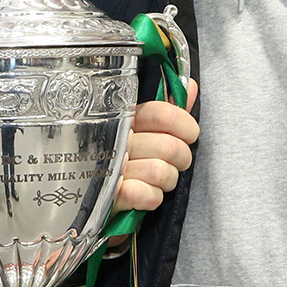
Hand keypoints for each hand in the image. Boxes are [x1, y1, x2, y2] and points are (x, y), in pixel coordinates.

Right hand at [112, 79, 198, 213]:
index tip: (189, 134)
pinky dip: (152, 198)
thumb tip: (190, 86)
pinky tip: (144, 195)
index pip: (164, 113)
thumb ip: (170, 111)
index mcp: (126, 119)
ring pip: (161, 172)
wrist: (96, 200)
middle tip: (175, 163)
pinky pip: (148, 196)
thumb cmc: (128, 162)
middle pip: (170, 146)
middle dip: (182, 159)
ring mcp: (110, 167)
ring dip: (167, 181)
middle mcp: (116, 139)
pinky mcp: (109, 196)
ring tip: (156, 181)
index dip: (186, 125)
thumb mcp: (148, 131)